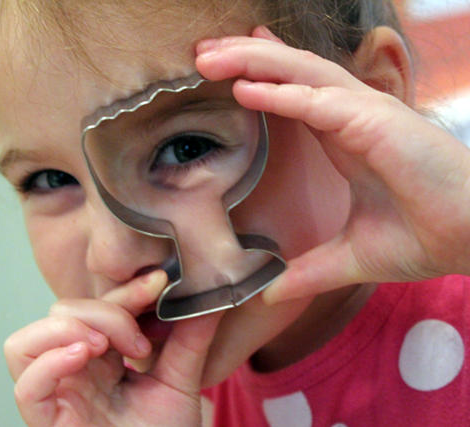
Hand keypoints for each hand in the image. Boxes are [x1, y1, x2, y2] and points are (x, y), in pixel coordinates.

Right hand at [4, 270, 221, 426]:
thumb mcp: (181, 382)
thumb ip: (191, 340)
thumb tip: (213, 295)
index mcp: (100, 355)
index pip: (97, 305)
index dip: (125, 290)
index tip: (159, 284)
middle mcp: (73, 369)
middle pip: (61, 314)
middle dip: (101, 312)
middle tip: (139, 341)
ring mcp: (57, 394)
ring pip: (23, 343)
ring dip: (64, 330)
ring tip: (101, 344)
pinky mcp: (49, 423)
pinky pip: (26, 388)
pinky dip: (47, 364)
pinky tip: (81, 355)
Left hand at [195, 26, 469, 302]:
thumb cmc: (426, 237)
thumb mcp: (350, 256)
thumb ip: (307, 270)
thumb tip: (269, 297)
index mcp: (344, 137)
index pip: (292, 95)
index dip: (260, 76)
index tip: (225, 68)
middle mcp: (351, 116)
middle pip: (288, 76)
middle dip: (242, 60)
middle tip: (200, 53)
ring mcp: (364, 114)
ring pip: (300, 76)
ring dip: (252, 64)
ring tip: (208, 57)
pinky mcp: (377, 123)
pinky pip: (320, 103)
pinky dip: (282, 95)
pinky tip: (246, 88)